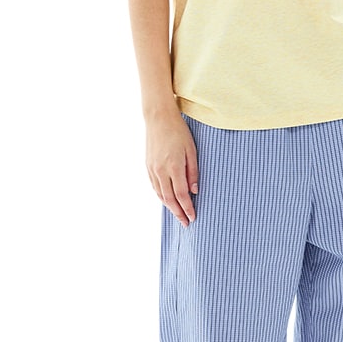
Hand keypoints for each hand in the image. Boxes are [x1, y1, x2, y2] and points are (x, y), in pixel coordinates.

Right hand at [145, 108, 198, 226]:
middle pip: (169, 199)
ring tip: (178, 215)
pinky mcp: (148, 166)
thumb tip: (194, 191)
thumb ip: (193, 172)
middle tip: (186, 223)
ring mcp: (152, 169)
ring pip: (160, 194)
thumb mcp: (192, 150)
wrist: (158, 118)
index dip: (187, 208)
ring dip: (169, 207)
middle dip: (178, 213)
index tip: (193, 218)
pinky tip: (167, 201)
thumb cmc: (179, 132)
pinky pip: (155, 186)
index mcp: (174, 167)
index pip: (181, 195)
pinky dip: (161, 196)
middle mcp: (160, 171)